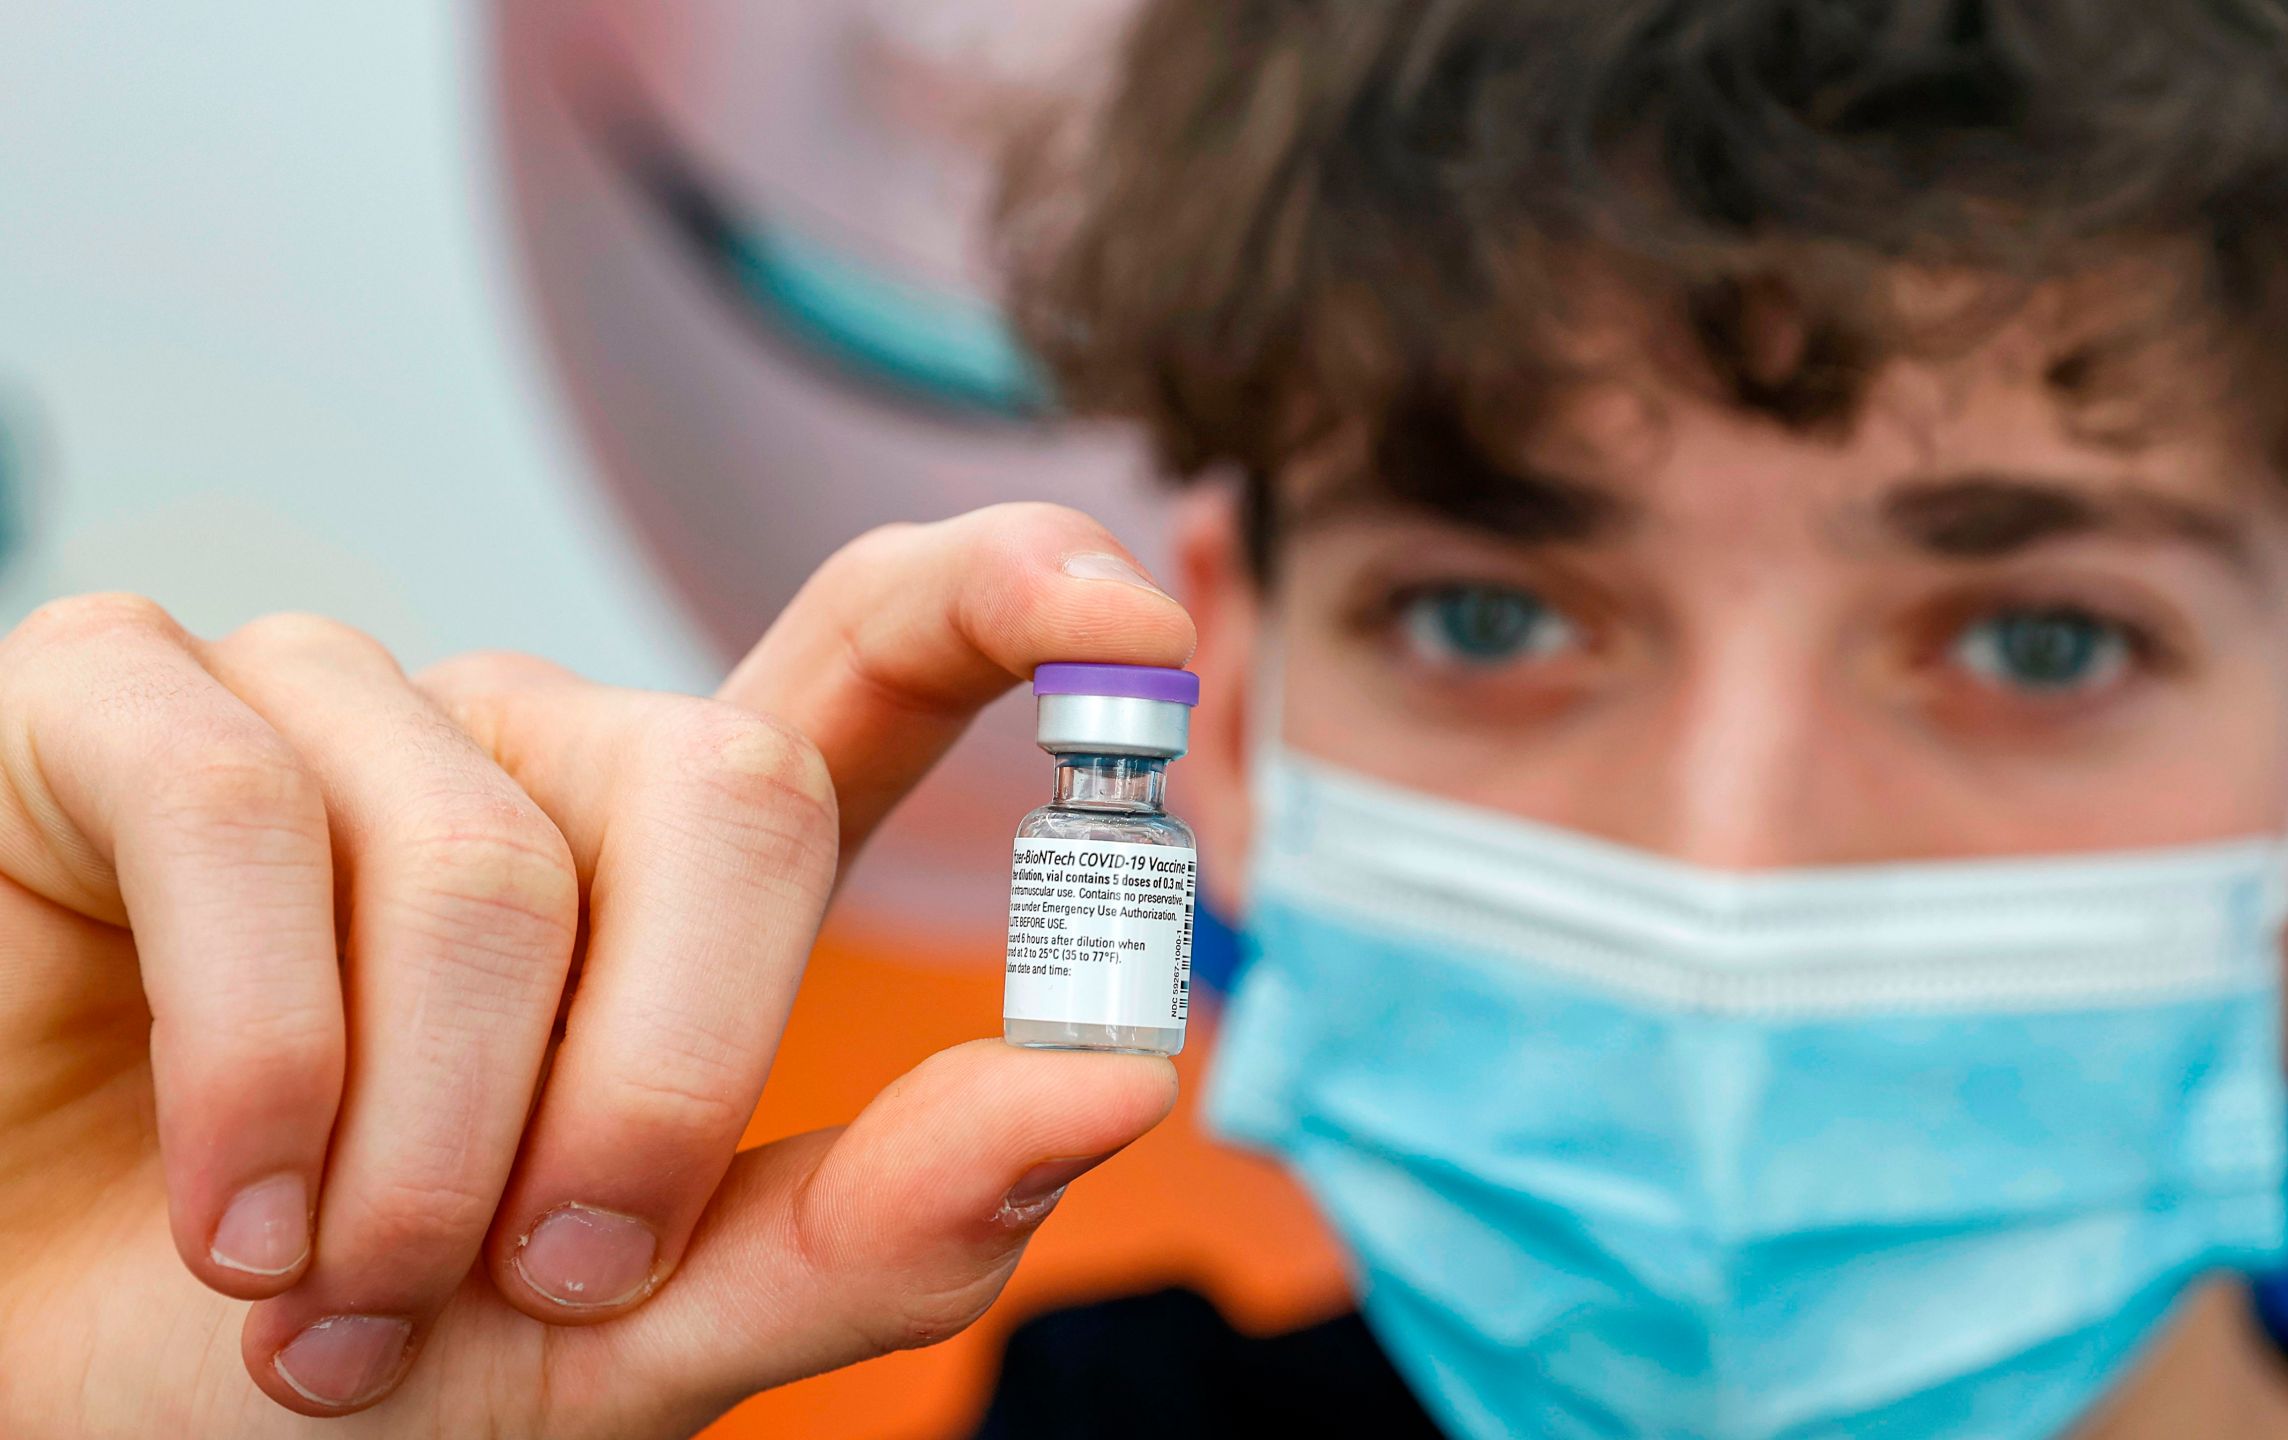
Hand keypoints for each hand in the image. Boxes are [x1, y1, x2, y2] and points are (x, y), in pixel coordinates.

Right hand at [0, 504, 1193, 1435]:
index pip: (872, 658)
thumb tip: (1121, 1076)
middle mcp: (523, 753)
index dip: (1008, 601)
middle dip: (663, 1082)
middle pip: (734, 789)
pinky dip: (255, 1065)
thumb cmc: (352, 1355)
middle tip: (546, 1274)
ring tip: (332, 1288)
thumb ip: (876, 1222)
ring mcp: (324, 709)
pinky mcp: (113, 700)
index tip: (1138, 620)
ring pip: (485, 854)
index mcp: (674, 869)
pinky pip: (241, 807)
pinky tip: (225, 1213)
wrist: (59, 1407)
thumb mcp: (643, 1333)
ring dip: (424, 1145)